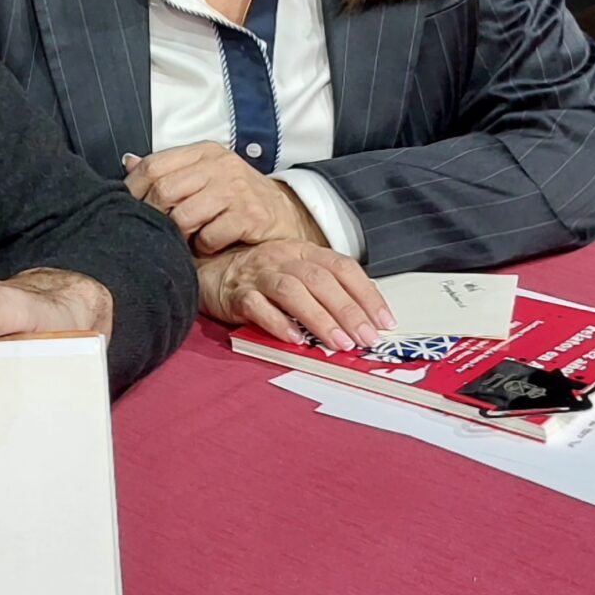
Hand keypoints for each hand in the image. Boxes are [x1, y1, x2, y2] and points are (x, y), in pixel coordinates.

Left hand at [123, 144, 320, 253]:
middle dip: (155, 217)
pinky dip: (204, 247)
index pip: (153, 166)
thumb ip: (168, 170)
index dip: (134, 190)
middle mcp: (220, 165)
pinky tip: (210, 246)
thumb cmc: (237, 198)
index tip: (131, 209)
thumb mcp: (204, 176)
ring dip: (180, 236)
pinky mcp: (250, 215)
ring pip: (184, 216)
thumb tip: (127, 162)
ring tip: (186, 240)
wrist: (286, 215)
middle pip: (164, 191)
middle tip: (160, 231)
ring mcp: (236, 189)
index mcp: (204, 152)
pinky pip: (209, 236)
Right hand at [196, 241, 395, 350]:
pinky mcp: (236, 294)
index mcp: (305, 251)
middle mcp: (284, 257)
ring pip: (293, 291)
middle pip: (321, 280)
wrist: (209, 270)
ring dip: (319, 318)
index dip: (367, 294)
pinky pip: (258, 307)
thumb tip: (364, 320)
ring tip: (338, 343)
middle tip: (365, 339)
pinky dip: (279, 324)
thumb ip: (325, 290)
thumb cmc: (260, 276)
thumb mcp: (296, 272)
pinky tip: (295, 340)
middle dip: (348, 311)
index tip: (384, 322)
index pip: (343, 268)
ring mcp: (259, 275)